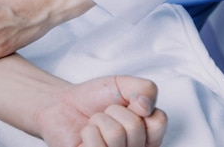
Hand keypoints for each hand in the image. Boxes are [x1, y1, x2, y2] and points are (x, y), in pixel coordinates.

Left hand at [38, 76, 167, 146]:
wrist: (64, 105)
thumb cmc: (95, 99)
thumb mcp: (124, 84)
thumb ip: (145, 88)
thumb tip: (146, 106)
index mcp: (147, 133)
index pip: (159, 122)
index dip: (139, 106)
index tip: (127, 105)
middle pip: (135, 127)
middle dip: (114, 112)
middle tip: (106, 114)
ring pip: (115, 134)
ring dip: (99, 121)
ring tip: (95, 124)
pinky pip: (97, 146)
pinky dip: (88, 132)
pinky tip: (87, 135)